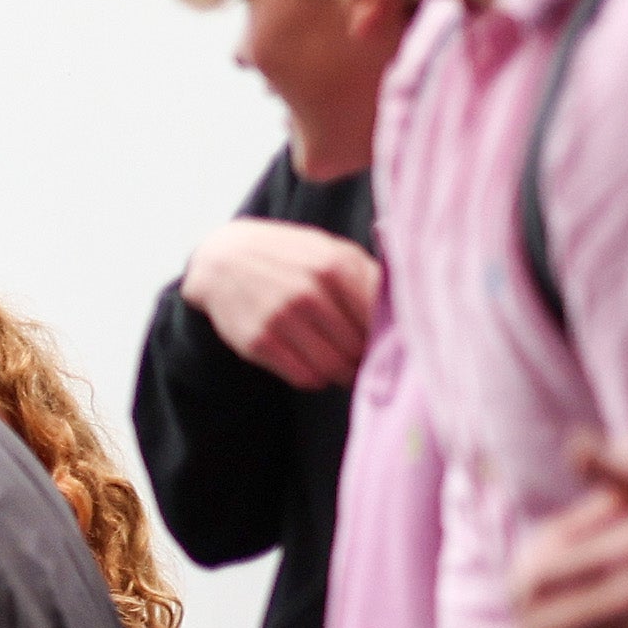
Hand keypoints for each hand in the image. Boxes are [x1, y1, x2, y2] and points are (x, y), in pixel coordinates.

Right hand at [179, 217, 381, 389]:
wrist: (223, 258)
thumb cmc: (289, 255)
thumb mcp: (331, 249)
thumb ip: (367, 275)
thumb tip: (404, 312)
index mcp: (335, 265)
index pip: (379, 318)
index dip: (389, 336)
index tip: (391, 344)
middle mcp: (309, 292)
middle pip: (359, 347)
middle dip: (366, 357)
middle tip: (368, 360)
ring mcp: (281, 318)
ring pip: (333, 367)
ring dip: (344, 372)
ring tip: (346, 366)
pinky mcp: (259, 342)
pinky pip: (304, 377)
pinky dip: (318, 378)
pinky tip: (317, 366)